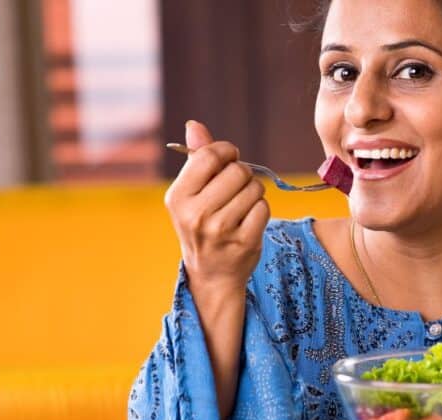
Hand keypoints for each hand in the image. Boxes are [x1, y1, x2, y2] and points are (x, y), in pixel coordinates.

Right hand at [164, 120, 269, 291]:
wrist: (211, 272)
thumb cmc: (202, 223)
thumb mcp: (191, 193)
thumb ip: (196, 158)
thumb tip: (194, 125)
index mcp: (178, 196)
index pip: (210, 155)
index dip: (227, 152)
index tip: (227, 161)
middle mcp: (196, 214)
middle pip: (238, 171)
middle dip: (242, 175)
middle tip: (234, 190)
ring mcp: (220, 230)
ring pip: (255, 188)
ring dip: (253, 193)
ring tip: (239, 207)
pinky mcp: (244, 242)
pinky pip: (264, 208)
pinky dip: (260, 211)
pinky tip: (247, 221)